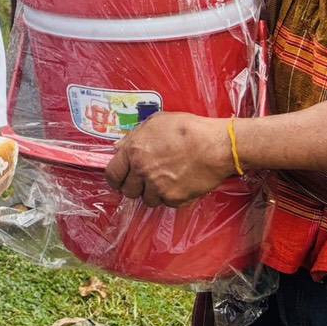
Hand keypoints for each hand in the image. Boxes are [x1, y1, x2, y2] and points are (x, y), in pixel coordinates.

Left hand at [104, 112, 234, 206]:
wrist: (214, 145)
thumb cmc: (187, 129)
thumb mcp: (155, 123)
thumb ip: (133, 137)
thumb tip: (118, 148)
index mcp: (133, 150)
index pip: (112, 174)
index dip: (115, 179)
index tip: (120, 180)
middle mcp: (142, 171)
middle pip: (128, 191)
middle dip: (135, 187)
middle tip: (145, 180)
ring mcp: (157, 187)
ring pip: (147, 200)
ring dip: (153, 193)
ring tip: (166, 180)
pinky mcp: (174, 199)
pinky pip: (166, 203)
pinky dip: (170, 196)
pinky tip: (179, 183)